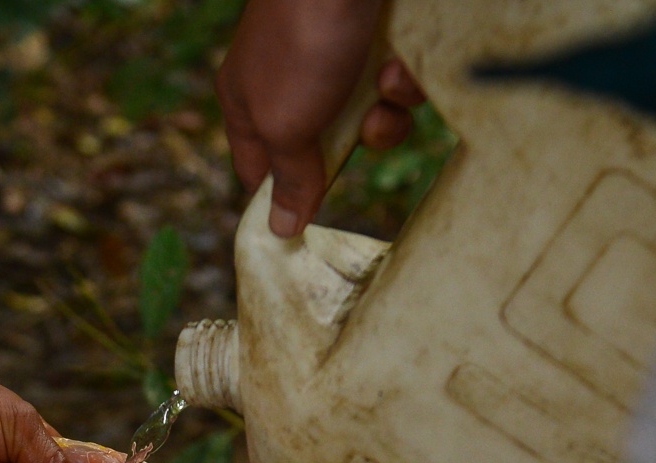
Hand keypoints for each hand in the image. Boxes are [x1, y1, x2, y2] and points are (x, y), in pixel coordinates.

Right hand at [218, 0, 426, 236]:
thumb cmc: (303, 40)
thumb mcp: (285, 122)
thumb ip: (287, 176)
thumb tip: (278, 230)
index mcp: (249, 101)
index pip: (259, 169)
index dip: (284, 195)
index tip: (308, 224)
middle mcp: (291, 82)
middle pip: (328, 149)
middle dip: (355, 144)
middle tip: (359, 128)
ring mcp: (337, 60)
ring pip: (371, 118)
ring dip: (388, 111)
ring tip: (389, 83)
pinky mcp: (377, 43)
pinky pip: (397, 84)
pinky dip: (405, 78)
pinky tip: (404, 59)